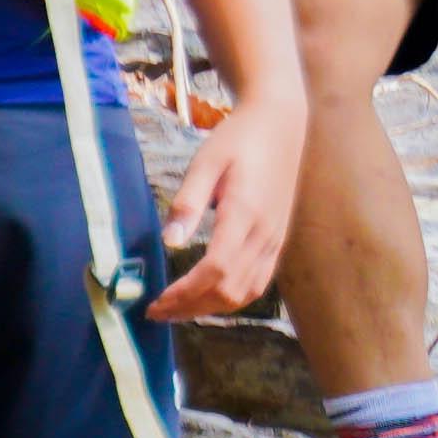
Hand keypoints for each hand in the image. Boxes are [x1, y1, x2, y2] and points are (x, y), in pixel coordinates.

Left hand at [150, 90, 305, 324]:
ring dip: (210, 309)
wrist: (281, 126)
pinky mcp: (278, 241)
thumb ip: (188, 202)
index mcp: (244, 214)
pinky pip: (257, 283)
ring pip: (245, 293)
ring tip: (178, 310)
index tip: (156, 301)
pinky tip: (208, 297)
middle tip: (158, 311)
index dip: (185, 293)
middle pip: (229, 290)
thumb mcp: (206, 162)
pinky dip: (231, 299)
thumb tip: (169, 242)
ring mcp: (275, 241)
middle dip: (192, 307)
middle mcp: (264, 234)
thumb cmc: (239, 139)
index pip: (216, 269)